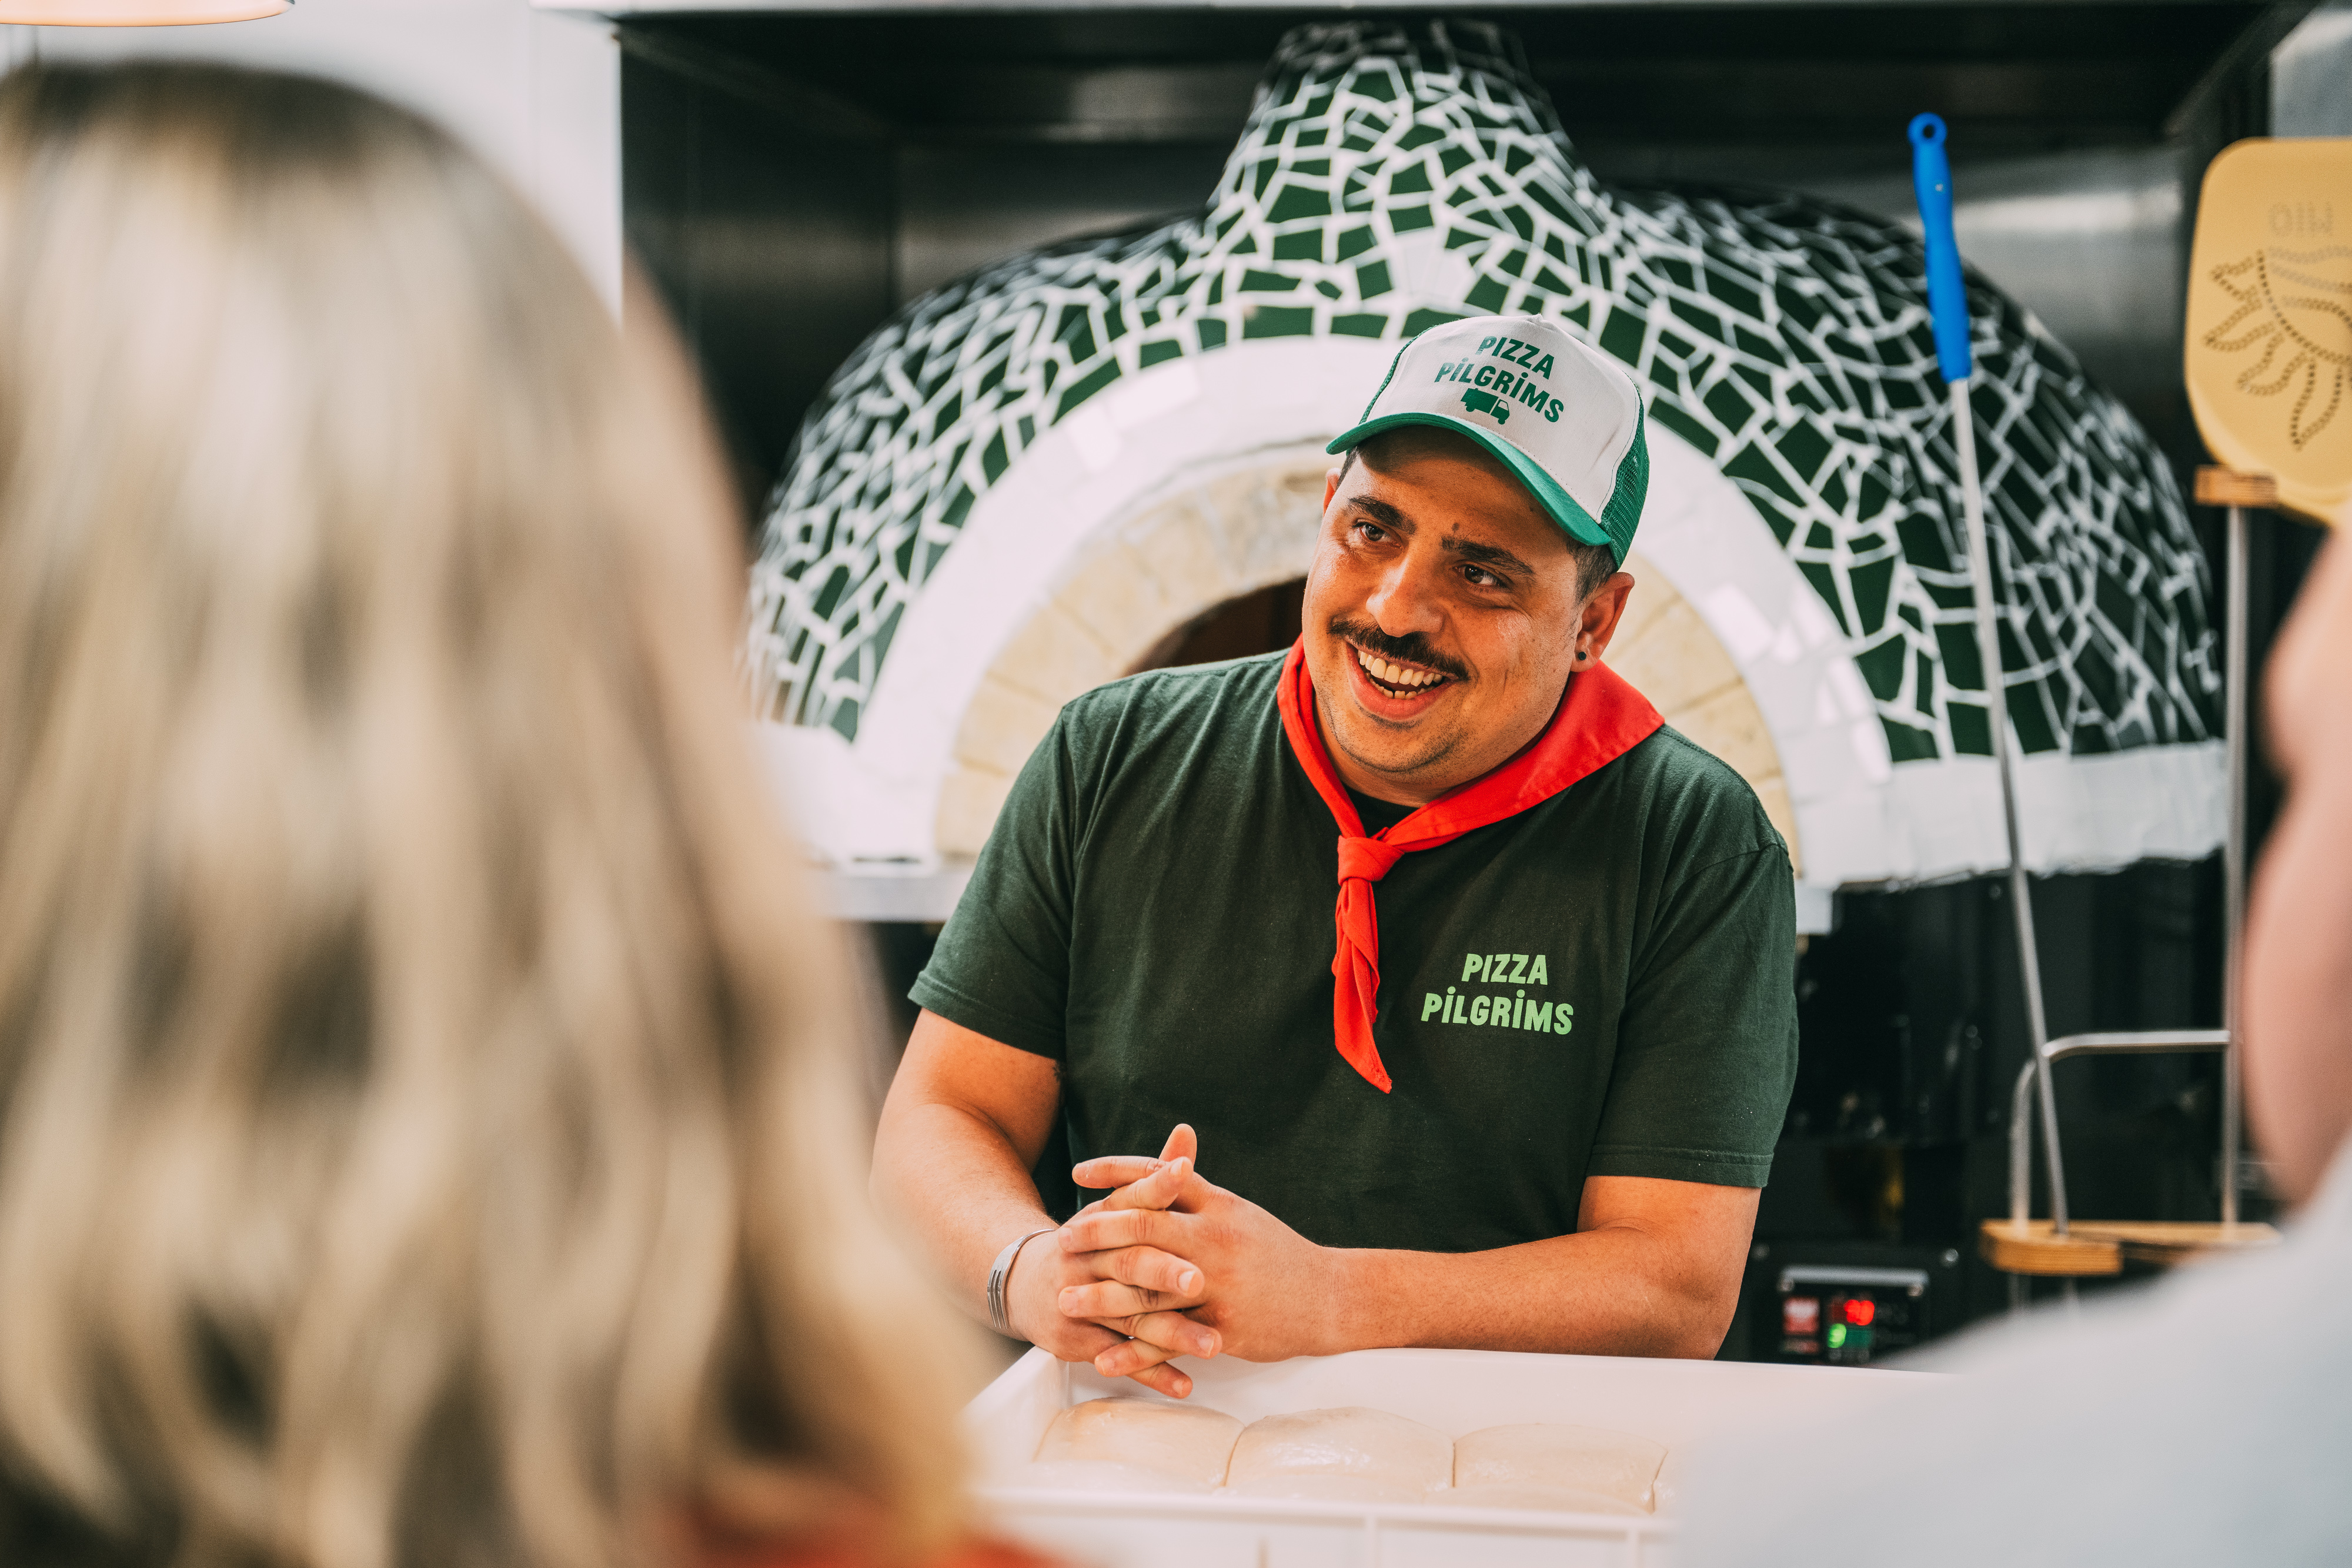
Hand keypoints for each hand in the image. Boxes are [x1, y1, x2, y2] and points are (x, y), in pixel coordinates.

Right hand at [1007, 1128, 1217, 1396]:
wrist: (1027, 1283)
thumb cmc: (1090, 1243)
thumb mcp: (1116, 1208)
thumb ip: (1155, 1177)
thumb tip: (1187, 1133)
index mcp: (1100, 1220)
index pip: (1130, 1198)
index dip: (1157, 1185)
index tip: (1186, 1172)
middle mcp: (1086, 1258)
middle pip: (1128, 1262)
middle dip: (1164, 1271)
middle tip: (1201, 1280)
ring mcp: (1079, 1300)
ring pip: (1129, 1317)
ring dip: (1173, 1333)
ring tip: (1214, 1344)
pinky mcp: (1077, 1339)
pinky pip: (1119, 1358)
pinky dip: (1152, 1372)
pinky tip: (1185, 1383)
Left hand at [1058, 1151, 1349, 1378]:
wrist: (1330, 1297)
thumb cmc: (1277, 1253)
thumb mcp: (1238, 1212)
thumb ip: (1197, 1191)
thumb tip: (1164, 1164)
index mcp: (1217, 1205)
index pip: (1157, 1176)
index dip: (1114, 1172)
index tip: (1078, 1174)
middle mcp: (1215, 1238)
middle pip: (1144, 1226)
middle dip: (1097, 1233)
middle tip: (1063, 1241)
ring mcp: (1219, 1284)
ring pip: (1149, 1288)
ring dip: (1102, 1296)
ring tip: (1065, 1300)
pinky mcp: (1223, 1328)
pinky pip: (1169, 1340)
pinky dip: (1133, 1351)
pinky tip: (1103, 1356)